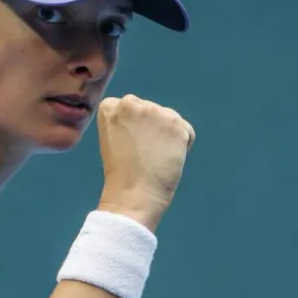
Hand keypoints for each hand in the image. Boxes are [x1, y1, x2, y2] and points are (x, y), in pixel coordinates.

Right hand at [96, 94, 195, 231]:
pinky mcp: (176, 124)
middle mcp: (131, 103)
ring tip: (155, 158)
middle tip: (142, 154)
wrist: (133, 194)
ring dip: (167, 136)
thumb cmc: (121, 174)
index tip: (127, 146)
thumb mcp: (114, 138)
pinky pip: (187, 132)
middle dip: (151, 128)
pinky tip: (168, 159)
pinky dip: (183, 146)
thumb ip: (127, 122)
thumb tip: (151, 119)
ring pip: (169, 119)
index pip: (129, 107)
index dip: (132, 128)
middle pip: (151, 111)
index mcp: (110, 107)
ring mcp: (155, 111)